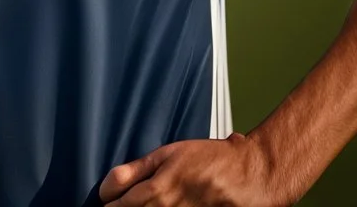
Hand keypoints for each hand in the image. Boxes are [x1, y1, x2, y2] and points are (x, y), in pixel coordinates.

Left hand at [99, 133, 285, 206]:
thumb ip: (136, 170)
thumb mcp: (169, 154)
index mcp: (160, 190)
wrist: (250, 173)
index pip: (121, 206)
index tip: (106, 201)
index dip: (110, 203)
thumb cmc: (210, 159)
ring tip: (140, 204)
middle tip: (116, 205)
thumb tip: (106, 186)